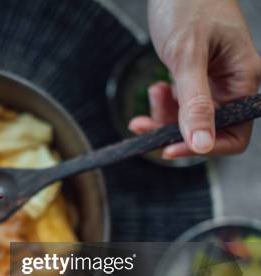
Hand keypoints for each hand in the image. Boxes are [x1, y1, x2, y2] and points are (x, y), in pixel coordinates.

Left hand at [129, 0, 260, 158]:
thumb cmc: (188, 5)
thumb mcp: (187, 56)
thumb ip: (194, 102)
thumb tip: (201, 145)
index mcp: (244, 79)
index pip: (234, 133)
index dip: (203, 147)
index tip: (169, 149)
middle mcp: (232, 84)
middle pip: (208, 129)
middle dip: (175, 132)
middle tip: (144, 127)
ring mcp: (214, 81)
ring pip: (190, 119)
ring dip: (165, 118)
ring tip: (151, 98)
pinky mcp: (196, 77)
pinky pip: (182, 104)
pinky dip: (164, 104)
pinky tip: (156, 89)